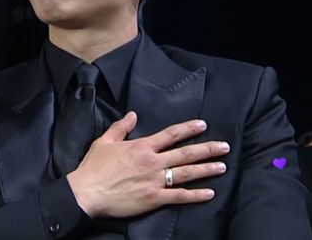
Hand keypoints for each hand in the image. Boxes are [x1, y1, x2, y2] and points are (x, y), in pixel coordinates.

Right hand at [66, 111, 229, 218]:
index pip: (171, 134)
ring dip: (206, 169)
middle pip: (185, 153)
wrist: (87, 192)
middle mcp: (152, 162)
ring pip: (186, 173)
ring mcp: (154, 180)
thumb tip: (133, 115)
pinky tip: (209, 192)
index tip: (203, 125)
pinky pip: (179, 196)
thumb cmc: (94, 167)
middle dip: (207, 149)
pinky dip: (195, 195)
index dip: (188, 129)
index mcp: (142, 147)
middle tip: (224, 147)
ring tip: (222, 166)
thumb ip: (121, 127)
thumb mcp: (105, 141)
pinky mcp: (153, 198)